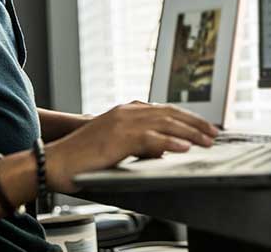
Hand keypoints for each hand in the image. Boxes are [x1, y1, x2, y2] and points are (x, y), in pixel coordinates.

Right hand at [45, 102, 218, 192]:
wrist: (55, 161)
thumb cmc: (83, 157)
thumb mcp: (116, 144)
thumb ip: (138, 142)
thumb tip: (162, 150)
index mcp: (128, 111)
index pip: (165, 111)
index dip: (188, 118)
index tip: (204, 127)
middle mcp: (128, 111)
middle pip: (170, 114)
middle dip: (195, 123)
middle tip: (214, 133)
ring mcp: (123, 122)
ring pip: (165, 123)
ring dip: (190, 132)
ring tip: (207, 141)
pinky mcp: (118, 137)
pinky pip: (150, 139)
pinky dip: (170, 142)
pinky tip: (184, 148)